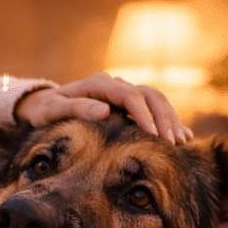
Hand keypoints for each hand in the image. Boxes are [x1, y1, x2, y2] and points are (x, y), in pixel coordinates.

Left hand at [14, 71, 193, 144]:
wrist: (45, 104)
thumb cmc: (47, 110)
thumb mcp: (54, 110)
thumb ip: (77, 108)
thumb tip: (104, 111)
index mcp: (100, 84)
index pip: (130, 96)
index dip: (144, 115)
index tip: (154, 135)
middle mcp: (115, 84)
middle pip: (150, 96)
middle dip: (164, 119)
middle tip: (173, 142)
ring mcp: (124, 92)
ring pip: (156, 100)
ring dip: (171, 120)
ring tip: (182, 142)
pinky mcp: (128, 103)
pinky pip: (154, 109)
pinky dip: (168, 121)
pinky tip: (182, 137)